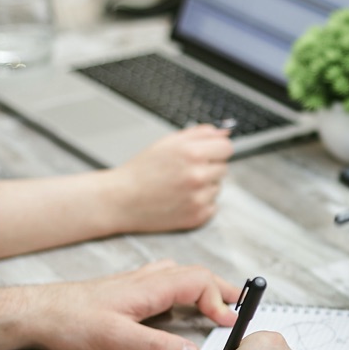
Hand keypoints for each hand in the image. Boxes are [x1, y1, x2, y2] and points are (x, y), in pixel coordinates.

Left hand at [17, 260, 239, 349]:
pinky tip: (176, 309)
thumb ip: (158, 346)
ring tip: (216, 305)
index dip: (220, 299)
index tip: (229, 321)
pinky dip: (182, 292)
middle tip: (240, 306)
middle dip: (221, 289)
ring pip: (180, 277)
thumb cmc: (69, 319)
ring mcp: (137, 285)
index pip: (199, 281)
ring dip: (203, 288)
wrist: (36, 313)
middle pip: (196, 274)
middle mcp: (147, 280)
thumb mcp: (117, 338)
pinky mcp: (126, 294)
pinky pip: (164, 284)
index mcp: (150, 286)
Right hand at [106, 125, 233, 232]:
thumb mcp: (167, 143)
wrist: (121, 200)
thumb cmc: (142, 171)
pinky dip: (201, 204)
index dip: (216, 150)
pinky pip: (213, 206)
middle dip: (209, 168)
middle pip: (223, 168)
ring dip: (205, 187)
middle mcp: (197, 175)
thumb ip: (199, 134)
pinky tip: (181, 200)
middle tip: (185, 172)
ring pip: (218, 188)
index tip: (208, 154)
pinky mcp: (197, 216)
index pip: (227, 147)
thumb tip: (225, 132)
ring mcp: (198, 198)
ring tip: (179, 187)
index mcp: (192, 153)